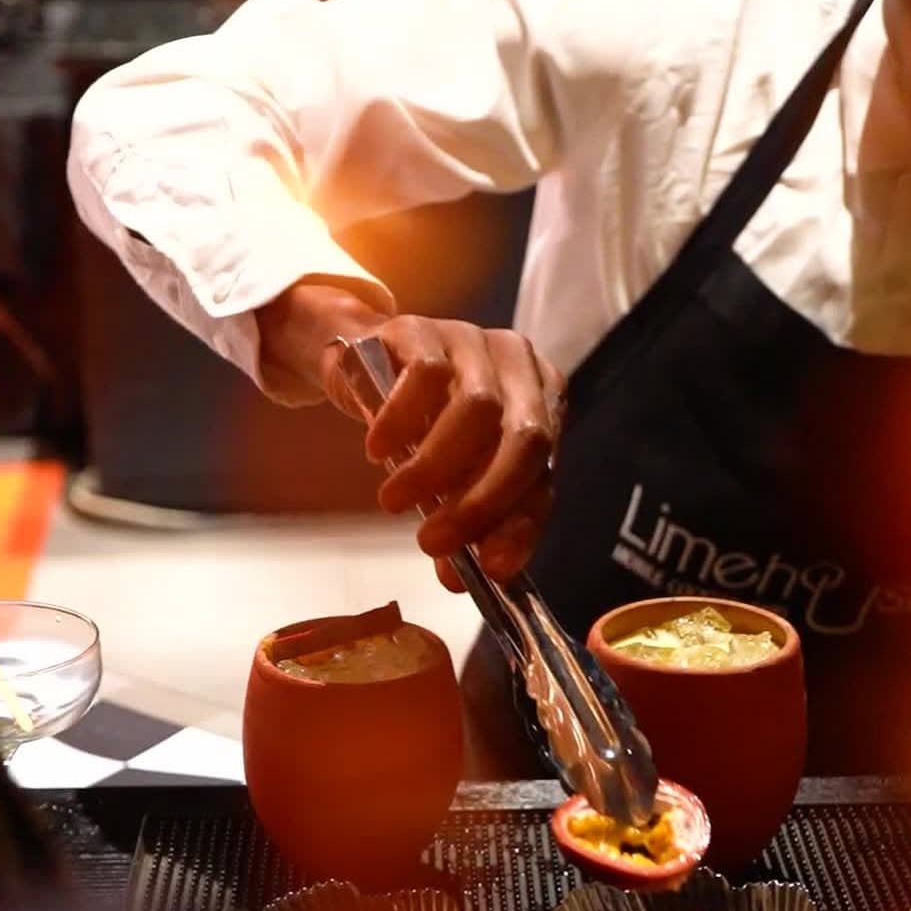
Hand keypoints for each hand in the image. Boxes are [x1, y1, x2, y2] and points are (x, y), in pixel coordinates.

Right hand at [257, 281, 564, 587]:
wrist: (365, 362)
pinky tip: (377, 450)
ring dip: (433, 467)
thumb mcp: (451, 479)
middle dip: (480, 500)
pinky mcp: (425, 328)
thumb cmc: (422, 426)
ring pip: (476, 408)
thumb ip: (464, 525)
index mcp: (544, 405)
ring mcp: (474, 341)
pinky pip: (424, 375)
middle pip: (525, 437)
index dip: (519, 524)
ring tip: (393, 502)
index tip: (489, 567)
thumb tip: (456, 581)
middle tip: (432, 541)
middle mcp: (520, 368)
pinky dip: (400, 421)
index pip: (544, 473)